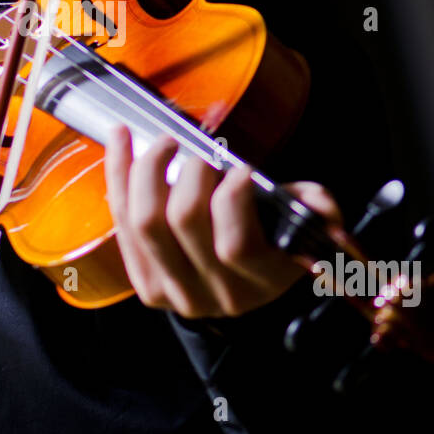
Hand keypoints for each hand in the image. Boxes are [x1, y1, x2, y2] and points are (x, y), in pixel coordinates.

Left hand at [103, 126, 341, 319]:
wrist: (241, 284)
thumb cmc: (271, 242)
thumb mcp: (302, 224)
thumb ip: (314, 209)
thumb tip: (317, 203)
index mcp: (258, 281)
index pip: (235, 243)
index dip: (234, 195)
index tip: (242, 168)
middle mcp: (213, 295)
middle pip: (184, 221)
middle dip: (191, 170)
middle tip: (202, 150)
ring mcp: (173, 293)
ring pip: (143, 221)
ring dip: (148, 168)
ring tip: (166, 141)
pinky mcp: (144, 282)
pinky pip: (119, 222)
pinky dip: (117, 174)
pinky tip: (121, 139)